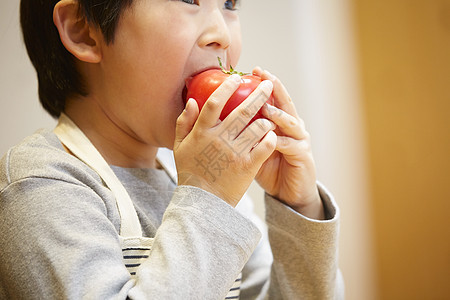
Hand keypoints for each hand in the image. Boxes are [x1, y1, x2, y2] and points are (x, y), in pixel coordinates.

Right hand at [173, 74, 276, 206]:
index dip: (226, 88)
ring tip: (272, 115)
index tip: (236, 79)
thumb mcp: (179, 147)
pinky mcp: (248, 166)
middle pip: (242, 110)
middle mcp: (220, 139)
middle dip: (258, 94)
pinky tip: (272, 135)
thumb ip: (184, 123)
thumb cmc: (190, 172)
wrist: (202, 202)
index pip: (214, 103)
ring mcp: (235, 152)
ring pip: (257, 127)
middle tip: (268, 85)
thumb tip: (192, 101)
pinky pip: (265, 147)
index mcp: (202, 132)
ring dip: (267, 118)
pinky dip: (271, 138)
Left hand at [253, 68, 324, 219]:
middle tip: (264, 77)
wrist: (289, 192)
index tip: (253, 70)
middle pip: (285, 103)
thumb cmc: (269, 168)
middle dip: (275, 88)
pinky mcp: (302, 155)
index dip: (265, 83)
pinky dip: (280, 140)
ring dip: (278, 113)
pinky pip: (290, 145)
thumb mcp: (253, 147)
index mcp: (280, 122)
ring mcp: (299, 140)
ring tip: (267, 106)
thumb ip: (243, 131)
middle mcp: (292, 127)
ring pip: (290, 122)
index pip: (273, 98)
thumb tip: (220, 117)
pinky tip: (272, 136)